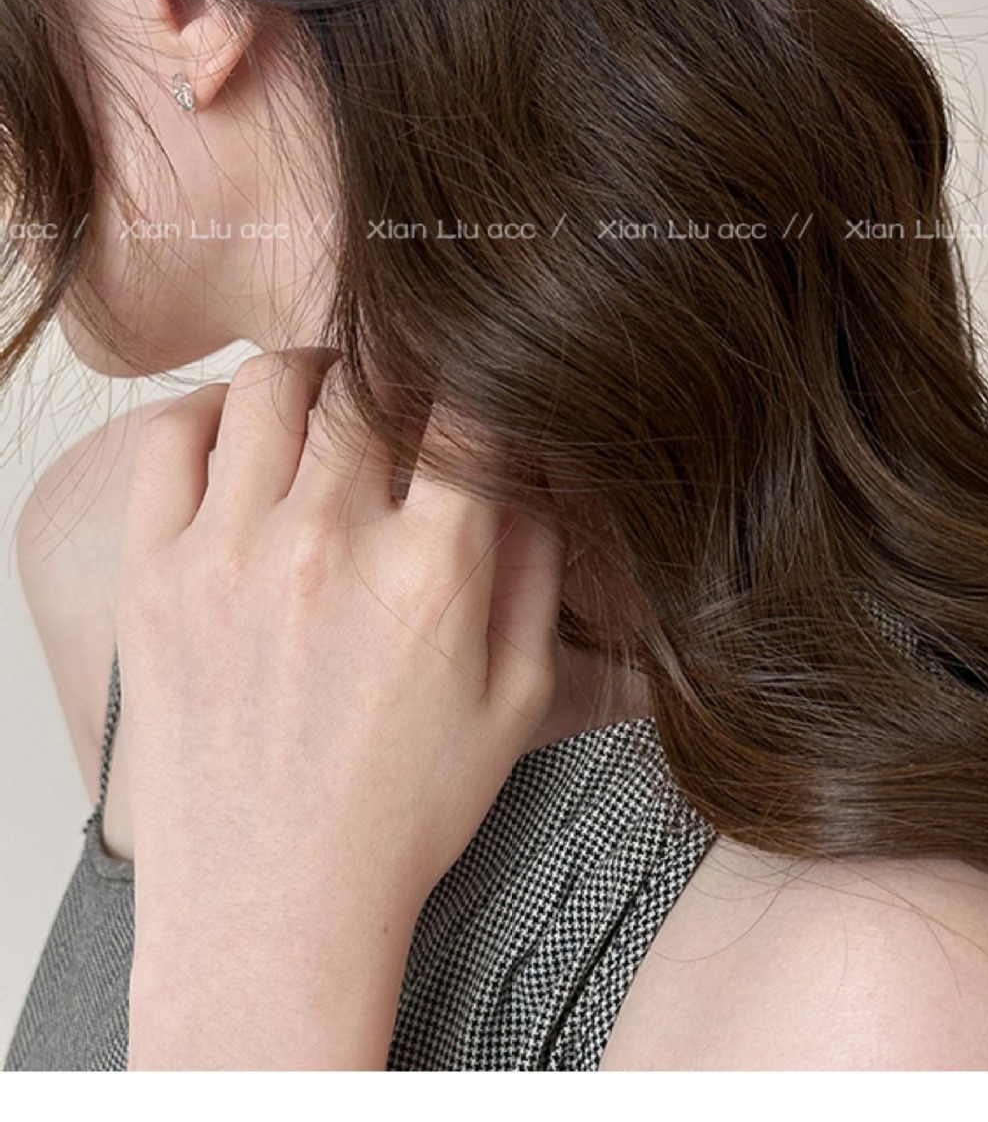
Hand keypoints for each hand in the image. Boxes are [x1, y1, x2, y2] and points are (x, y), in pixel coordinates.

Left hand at [117, 347, 562, 1060]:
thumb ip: (540, 567)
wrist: (272, 907)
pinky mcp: (156, 576)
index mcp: (430, 574)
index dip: (485, 380)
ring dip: (316, 375)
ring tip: (332, 403)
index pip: (469, 407)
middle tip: (408, 397)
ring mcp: (230, 555)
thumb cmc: (398, 814)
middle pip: (370, 377)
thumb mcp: (518, 699)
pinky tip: (245, 438)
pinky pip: (172, 437)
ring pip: (271, 385)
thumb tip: (539, 467)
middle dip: (403, 372)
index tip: (481, 391)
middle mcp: (328, 546)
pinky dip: (214, 412)